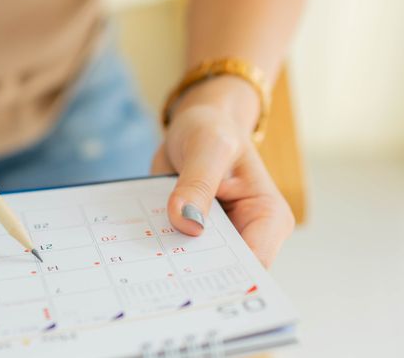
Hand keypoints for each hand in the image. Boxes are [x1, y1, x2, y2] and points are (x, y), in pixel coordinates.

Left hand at [151, 77, 294, 267]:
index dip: (223, 276)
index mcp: (269, 217)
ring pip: (197, 270)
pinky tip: (135, 249)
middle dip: (193, 276)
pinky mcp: (195, 239)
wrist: (198, 126)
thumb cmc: (213, 130)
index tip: (187, 277)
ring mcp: (221, 241)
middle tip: (154, 273)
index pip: (252, 262)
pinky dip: (158, 252)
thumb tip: (187, 222)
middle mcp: (249, 235)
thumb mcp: (207, 146)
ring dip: (171, 266)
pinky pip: (177, 256)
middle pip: (223, 273)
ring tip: (141, 263)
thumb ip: (198, 183)